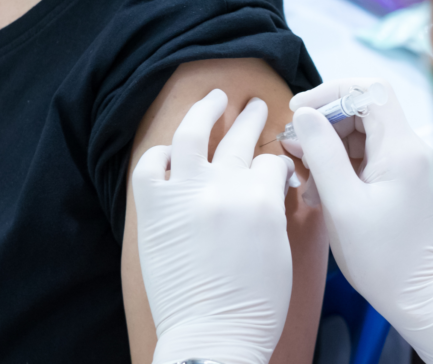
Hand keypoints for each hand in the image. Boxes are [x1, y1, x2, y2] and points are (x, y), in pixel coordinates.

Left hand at [132, 89, 294, 363]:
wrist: (213, 335)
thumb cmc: (256, 304)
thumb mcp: (282, 249)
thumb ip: (275, 207)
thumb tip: (272, 184)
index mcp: (261, 198)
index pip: (272, 161)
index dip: (278, 162)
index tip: (277, 166)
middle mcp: (223, 186)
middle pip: (240, 137)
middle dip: (251, 118)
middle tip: (255, 106)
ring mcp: (185, 194)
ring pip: (193, 132)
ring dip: (206, 110)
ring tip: (215, 97)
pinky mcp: (155, 210)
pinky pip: (150, 165)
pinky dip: (160, 152)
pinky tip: (169, 149)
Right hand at [286, 79, 432, 363]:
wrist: (417, 295)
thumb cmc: (380, 256)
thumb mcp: (341, 203)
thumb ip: (322, 154)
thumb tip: (305, 115)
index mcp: (401, 148)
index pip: (369, 90)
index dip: (331, 93)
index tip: (299, 112)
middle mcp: (410, 149)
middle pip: (363, 110)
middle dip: (325, 124)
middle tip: (294, 148)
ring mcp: (407, 165)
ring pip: (361, 135)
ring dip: (328, 149)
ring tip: (305, 180)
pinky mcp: (401, 181)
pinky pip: (366, 158)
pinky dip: (340, 167)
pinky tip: (319, 193)